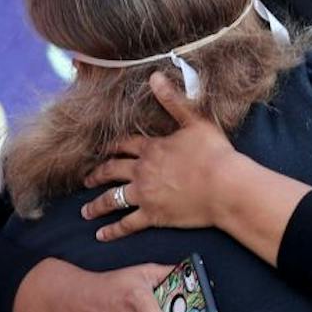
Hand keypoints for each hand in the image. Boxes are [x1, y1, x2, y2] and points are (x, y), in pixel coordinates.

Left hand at [82, 71, 242, 240]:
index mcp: (151, 148)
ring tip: (85, 212)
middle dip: (97, 175)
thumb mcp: (195, 121)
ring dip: (97, 205)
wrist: (225, 186)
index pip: (124, 145)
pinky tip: (101, 236)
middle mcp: (142, 171)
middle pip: (112, 171)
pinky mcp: (152, 216)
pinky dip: (113, 231)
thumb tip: (155, 76)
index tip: (103, 150)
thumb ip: (173, 100)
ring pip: (112, 199)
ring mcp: (145, 195)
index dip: (112, 147)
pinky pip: (127, 224)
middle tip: (86, 180)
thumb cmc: (215, 153)